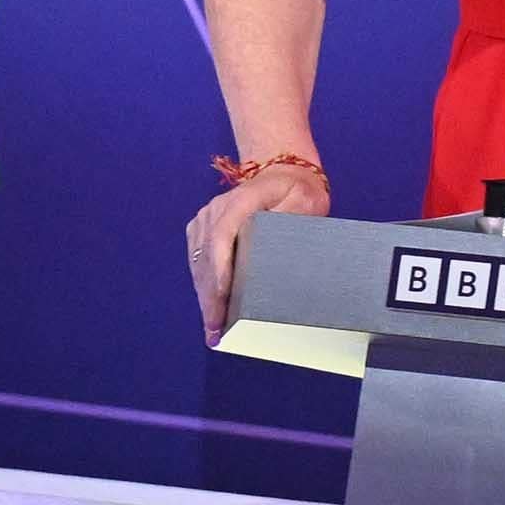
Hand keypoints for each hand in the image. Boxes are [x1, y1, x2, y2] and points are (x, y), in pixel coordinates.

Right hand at [186, 164, 330, 346]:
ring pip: (199, 263)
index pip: (223, 235)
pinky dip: (204, 286)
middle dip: (210, 296)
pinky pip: (199, 261)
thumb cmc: (298, 190)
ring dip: (205, 296)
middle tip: (216, 330)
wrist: (283, 174)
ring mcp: (206, 219)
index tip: (222, 298)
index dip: (220, 268)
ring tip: (213, 329)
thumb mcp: (306, 199)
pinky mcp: (202, 229)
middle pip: (207, 256)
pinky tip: (211, 310)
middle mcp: (215, 209)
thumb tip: (276, 247)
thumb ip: (292, 218)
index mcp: (241, 199)